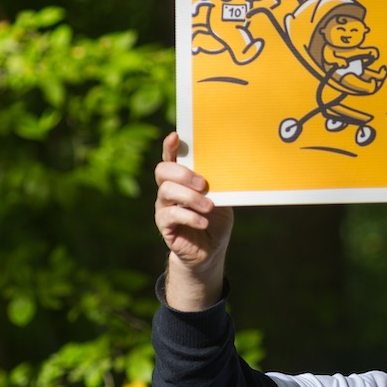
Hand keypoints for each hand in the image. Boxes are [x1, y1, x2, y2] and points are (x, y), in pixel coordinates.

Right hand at [154, 131, 232, 309]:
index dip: (170, 146)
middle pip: (163, 171)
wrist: (210, 250)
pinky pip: (170, 215)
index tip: (175, 136)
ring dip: (190, 197)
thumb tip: (223, 169)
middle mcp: (168, 190)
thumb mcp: (221, 198)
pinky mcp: (164, 225)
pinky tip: (203, 222)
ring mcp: (164, 207)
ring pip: (167, 191)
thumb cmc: (216, 220)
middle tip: (203, 184)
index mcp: (181, 179)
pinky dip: (190, 216)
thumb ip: (217, 184)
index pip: (171, 158)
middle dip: (183, 173)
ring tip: (209, 207)